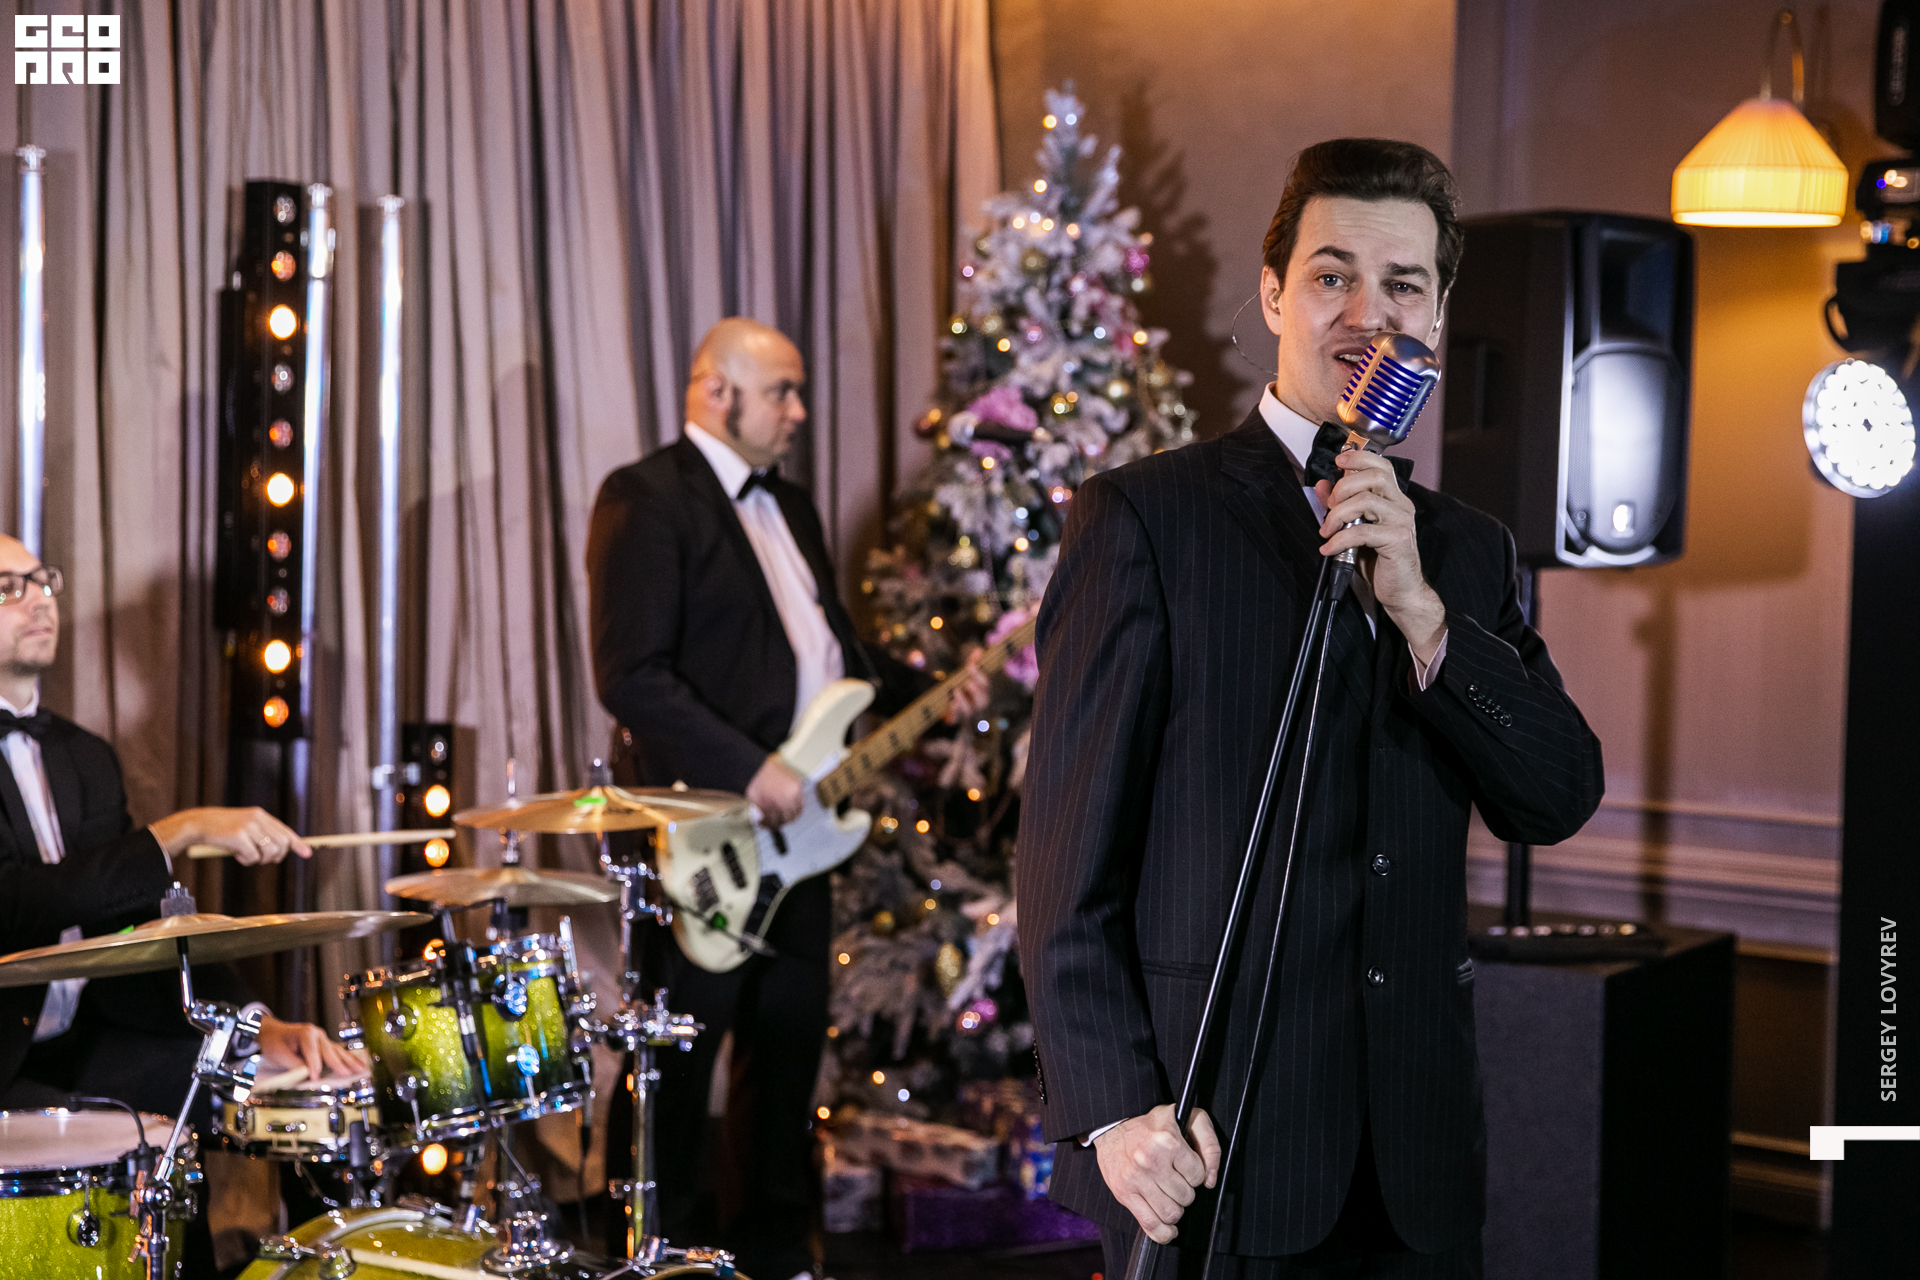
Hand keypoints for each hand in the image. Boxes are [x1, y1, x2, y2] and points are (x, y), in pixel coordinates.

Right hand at [148, 807, 311, 864]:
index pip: (285, 830)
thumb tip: (282, 850)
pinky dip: (247, 861)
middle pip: (281, 844)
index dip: (298, 843)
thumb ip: (262, 833)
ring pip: (269, 852)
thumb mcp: (245, 826)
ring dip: (259, 860)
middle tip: (262, 859)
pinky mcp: (239, 836)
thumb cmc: (222, 829)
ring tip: (246, 857)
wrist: (199, 824)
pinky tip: (236, 855)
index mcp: (260, 815)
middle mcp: (257, 819)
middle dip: (275, 856)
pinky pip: (253, 856)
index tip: (307, 853)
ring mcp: (248, 827)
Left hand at [256, 1014, 367, 1079]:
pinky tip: (359, 1064)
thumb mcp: (279, 1053)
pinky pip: (338, 1053)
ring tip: (361, 1069)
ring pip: (338, 1051)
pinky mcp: (325, 1045)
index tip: (315, 1078)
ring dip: (350, 1061)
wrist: (273, 1032)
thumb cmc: (275, 1042)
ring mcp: (323, 1039)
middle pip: (330, 1051)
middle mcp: (318, 1034)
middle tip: (346, 1074)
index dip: (314, 1065)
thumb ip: (293, 1064)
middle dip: (338, 1064)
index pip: (312, 1051)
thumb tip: (307, 1073)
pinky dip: (349, 1059)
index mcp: (306, 1033)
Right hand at [746, 754, 806, 827]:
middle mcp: (787, 798)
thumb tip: (792, 804)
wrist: (754, 767)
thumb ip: (792, 791)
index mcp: (796, 790)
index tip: (791, 818)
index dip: (794, 816)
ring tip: (769, 825)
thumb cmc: (769, 770)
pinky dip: (764, 824)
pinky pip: (766, 820)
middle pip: (789, 818)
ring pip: (778, 821)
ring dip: (773, 825)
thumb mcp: (788, 777)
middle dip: (784, 822)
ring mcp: (776, 804)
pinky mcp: (764, 806)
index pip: (799, 810)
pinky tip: (762, 824)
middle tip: (779, 823)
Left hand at [943, 655, 990, 724]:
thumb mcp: (968, 675)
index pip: (986, 684)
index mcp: (983, 691)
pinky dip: (954, 709)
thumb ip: (974, 663)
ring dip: (964, 701)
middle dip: (976, 690)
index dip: (979, 674)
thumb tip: (979, 650)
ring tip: (957, 691)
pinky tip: (951, 703)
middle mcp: (978, 703)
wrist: (951, 708)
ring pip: (970, 710)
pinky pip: (957, 717)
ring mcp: (968, 712)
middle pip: (982, 699)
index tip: (970, 664)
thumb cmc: (964, 689)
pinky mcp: (957, 718)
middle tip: (969, 682)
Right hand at [1093, 1104, 1220, 1243]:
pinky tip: (1169, 1229)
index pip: (1197, 1176)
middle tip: (1176, 1181)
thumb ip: (1210, 1145)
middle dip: (1185, 1192)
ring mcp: (1136, 1179)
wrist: (1112, 1128)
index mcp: (1168, 1141)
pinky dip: (1163, 1232)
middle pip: (1185, 1197)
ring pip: (1171, 1213)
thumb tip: (1210, 1180)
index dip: (1195, 1174)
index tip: (1187, 1168)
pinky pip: (1150, 1224)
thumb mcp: (1188, 1119)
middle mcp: (1151, 1161)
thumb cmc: (1153, 1125)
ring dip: (1175, 1209)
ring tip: (1169, 1197)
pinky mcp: (1124, 1193)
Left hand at [1315, 449, 1446, 662]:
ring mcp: (1402, 522)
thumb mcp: (1353, 529)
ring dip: (1338, 514)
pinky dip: (1340, 539)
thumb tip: (1321, 485)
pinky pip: (1363, 532)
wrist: (1401, 591)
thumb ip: (1339, 506)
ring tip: (1326, 530)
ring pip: (1367, 500)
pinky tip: (1328, 548)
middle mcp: (1402, 505)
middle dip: (1343, 487)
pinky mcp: (1398, 540)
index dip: (1359, 458)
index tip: (1338, 461)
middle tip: (1329, 506)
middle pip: (1374, 477)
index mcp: (1394, 498)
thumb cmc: (1378, 561)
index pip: (1381, 466)